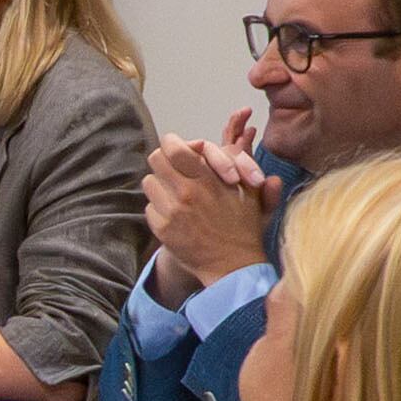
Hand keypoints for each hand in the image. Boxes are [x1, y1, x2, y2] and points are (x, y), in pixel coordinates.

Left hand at [145, 134, 280, 294]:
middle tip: (175, 168)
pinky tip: (174, 214)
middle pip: (155, 159)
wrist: (234, 266)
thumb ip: (242, 161)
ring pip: (149, 182)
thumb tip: (245, 134)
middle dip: (165, 160)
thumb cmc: (244, 228)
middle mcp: (185, 193)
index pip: (173, 147)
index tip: (178, 149)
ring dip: (160, 184)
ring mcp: (171, 212)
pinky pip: (149, 208)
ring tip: (175, 192)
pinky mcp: (162, 230)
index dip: (173, 143)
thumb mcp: (251, 191)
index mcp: (205, 179)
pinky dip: (159, 208)